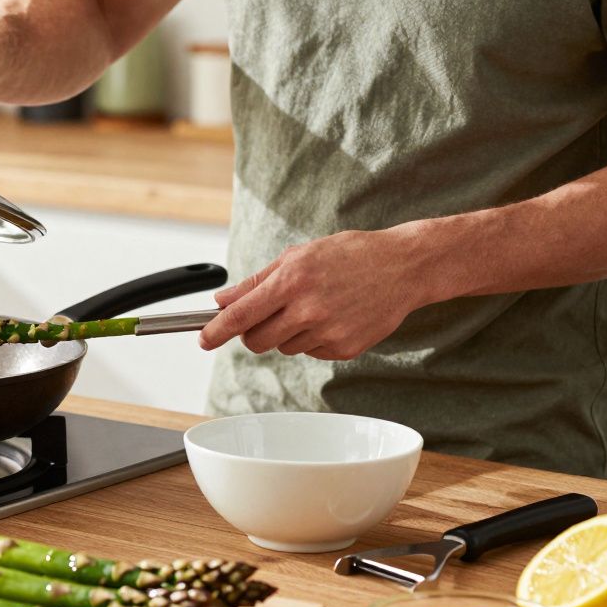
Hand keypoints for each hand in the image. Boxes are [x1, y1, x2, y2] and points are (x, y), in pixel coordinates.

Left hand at [198, 228, 435, 360]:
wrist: (403, 267)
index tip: (202, 340)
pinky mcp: (344, 349)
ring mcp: (328, 332)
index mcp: (293, 280)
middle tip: (266, 315)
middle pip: (256, 340)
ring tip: (313, 306)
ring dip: (287, 332)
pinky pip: (310, 352)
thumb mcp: (300, 255)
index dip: (215, 331)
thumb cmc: (350, 255)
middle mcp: (308, 309)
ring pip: (283, 347)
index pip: (241, 315)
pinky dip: (312, 339)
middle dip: (251, 332)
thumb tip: (222, 300)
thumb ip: (258, 281)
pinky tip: (332, 317)